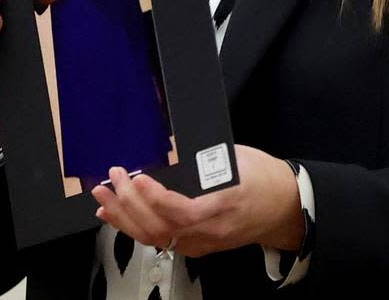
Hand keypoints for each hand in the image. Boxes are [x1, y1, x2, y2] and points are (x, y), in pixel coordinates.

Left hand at [89, 145, 303, 257]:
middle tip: (113, 179)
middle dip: (130, 204)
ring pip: (155, 238)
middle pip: (161, 228)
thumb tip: (165, 141)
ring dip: (124, 217)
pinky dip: (133, 227)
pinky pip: (159, 240)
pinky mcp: (196, 246)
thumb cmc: (264, 179)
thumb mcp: (236, 156)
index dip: (156, 199)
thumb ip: (202, 153)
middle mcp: (211, 231)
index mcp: (224, 206)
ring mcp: (202, 243)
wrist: (285, 208)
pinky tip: (115, 214)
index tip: (138, 178)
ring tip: (103, 197)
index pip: (182, 212)